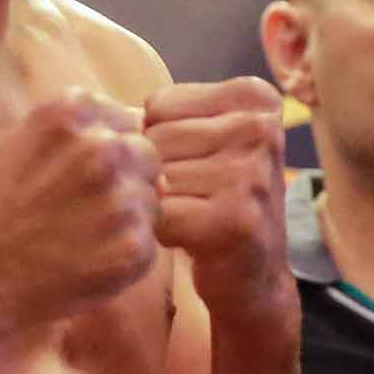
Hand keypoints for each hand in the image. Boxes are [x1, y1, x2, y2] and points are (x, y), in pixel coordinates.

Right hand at [0, 90, 163, 334]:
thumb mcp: (19, 140)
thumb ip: (76, 127)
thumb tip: (139, 124)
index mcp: (73, 112)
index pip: (125, 120)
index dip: (108, 152)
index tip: (81, 177)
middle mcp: (102, 147)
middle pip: (147, 155)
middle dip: (127, 179)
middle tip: (85, 211)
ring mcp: (121, 197)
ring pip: (152, 200)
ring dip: (128, 217)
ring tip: (80, 236)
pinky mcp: (133, 246)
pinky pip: (149, 242)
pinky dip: (125, 254)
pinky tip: (86, 260)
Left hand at [145, 77, 294, 329]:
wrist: (255, 275)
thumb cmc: (219, 200)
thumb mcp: (207, 142)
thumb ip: (167, 119)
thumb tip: (112, 119)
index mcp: (254, 99)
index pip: (159, 105)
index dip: (161, 142)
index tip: (196, 164)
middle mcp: (261, 128)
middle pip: (156, 139)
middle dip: (159, 174)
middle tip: (193, 197)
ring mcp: (252, 172)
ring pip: (156, 176)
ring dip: (161, 203)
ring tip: (193, 215)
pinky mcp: (236, 217)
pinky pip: (162, 213)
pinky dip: (163, 231)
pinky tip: (191, 237)